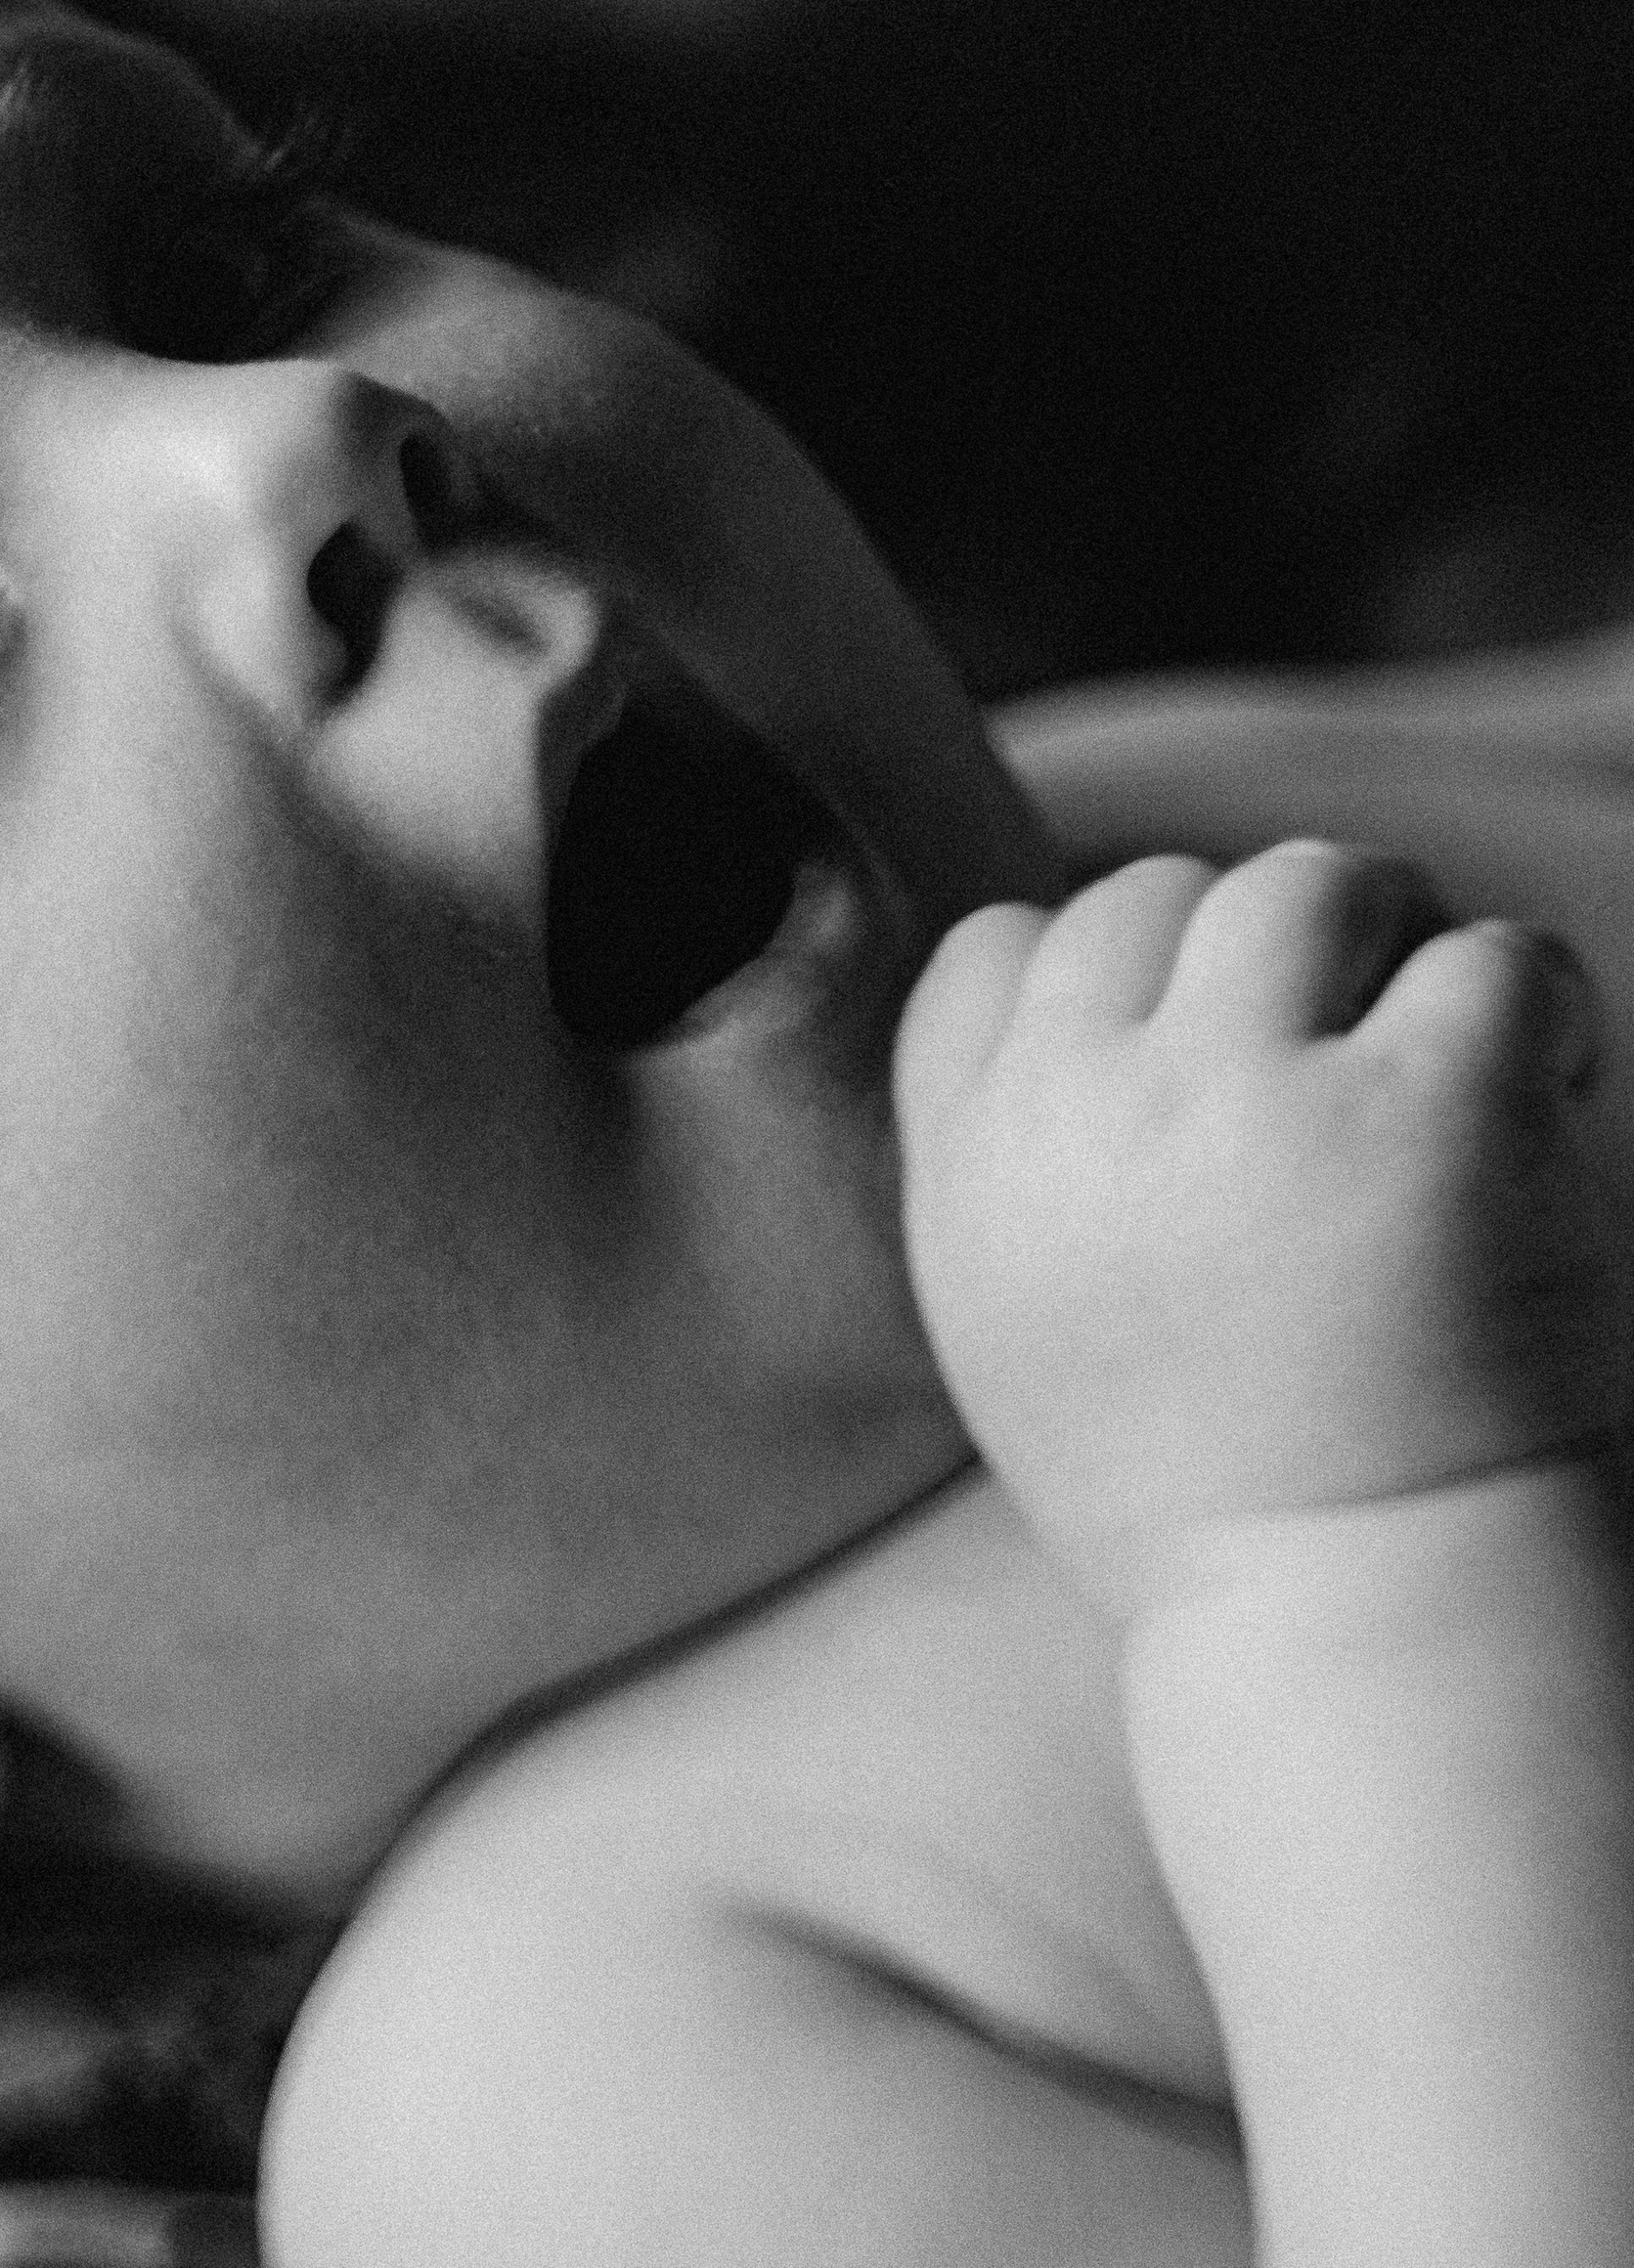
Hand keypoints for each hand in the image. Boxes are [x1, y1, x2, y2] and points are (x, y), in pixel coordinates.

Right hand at [894, 842, 1628, 1616]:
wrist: (1372, 1639)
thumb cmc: (1210, 1494)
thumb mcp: (1012, 1320)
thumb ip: (1007, 1143)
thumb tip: (1072, 962)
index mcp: (979, 1161)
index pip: (1003, 947)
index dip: (1108, 983)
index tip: (1192, 1072)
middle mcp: (1094, 1105)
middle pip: (1159, 893)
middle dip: (1261, 959)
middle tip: (1348, 1072)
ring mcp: (1258, 1093)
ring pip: (1316, 881)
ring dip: (1393, 943)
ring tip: (1441, 1065)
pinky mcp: (1432, 1107)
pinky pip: (1493, 957)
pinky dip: (1537, 1014)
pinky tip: (1541, 1111)